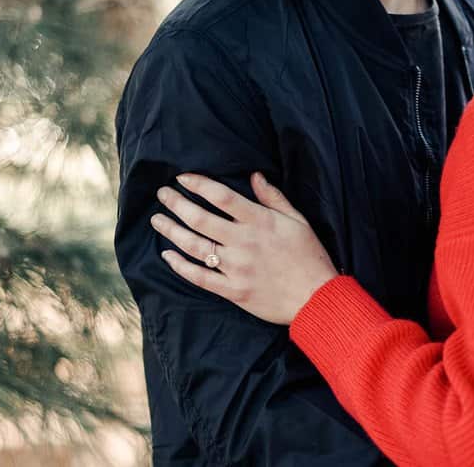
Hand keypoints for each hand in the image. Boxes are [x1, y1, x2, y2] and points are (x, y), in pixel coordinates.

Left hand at [152, 172, 338, 324]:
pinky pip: (199, 277)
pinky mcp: (233, 290)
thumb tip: (255, 175)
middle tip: (162, 194)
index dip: (199, 184)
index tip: (182, 178)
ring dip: (172, 231)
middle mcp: (244, 242)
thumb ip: (274, 198)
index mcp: (261, 222)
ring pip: (194, 246)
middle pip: (200, 219)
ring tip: (158, 220)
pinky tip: (167, 256)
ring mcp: (236, 268)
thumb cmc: (310, 256)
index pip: (222, 197)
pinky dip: (180, 266)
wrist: (316, 298)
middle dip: (177, 203)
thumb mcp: (298, 220)